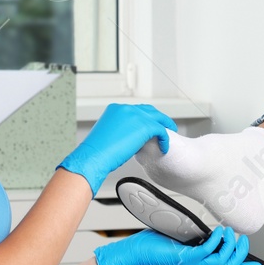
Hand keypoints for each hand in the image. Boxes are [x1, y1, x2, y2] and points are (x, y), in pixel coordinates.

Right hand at [58, 103, 178, 193]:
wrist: (94, 156)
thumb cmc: (97, 151)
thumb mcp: (108, 133)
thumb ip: (120, 129)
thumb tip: (131, 136)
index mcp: (115, 109)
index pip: (135, 110)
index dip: (145, 118)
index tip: (150, 126)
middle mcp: (126, 108)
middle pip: (148, 110)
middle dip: (157, 119)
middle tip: (165, 127)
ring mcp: (136, 115)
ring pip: (157, 118)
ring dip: (165, 126)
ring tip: (170, 134)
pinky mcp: (144, 126)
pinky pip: (161, 130)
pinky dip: (165, 139)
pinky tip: (164, 147)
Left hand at [94, 226, 263, 264]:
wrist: (135, 253)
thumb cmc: (153, 246)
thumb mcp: (181, 240)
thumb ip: (195, 237)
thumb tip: (206, 229)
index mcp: (198, 263)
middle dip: (241, 255)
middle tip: (244, 241)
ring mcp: (191, 263)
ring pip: (220, 262)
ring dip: (229, 247)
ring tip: (229, 232)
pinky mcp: (183, 257)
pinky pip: (206, 252)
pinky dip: (215, 241)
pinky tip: (216, 231)